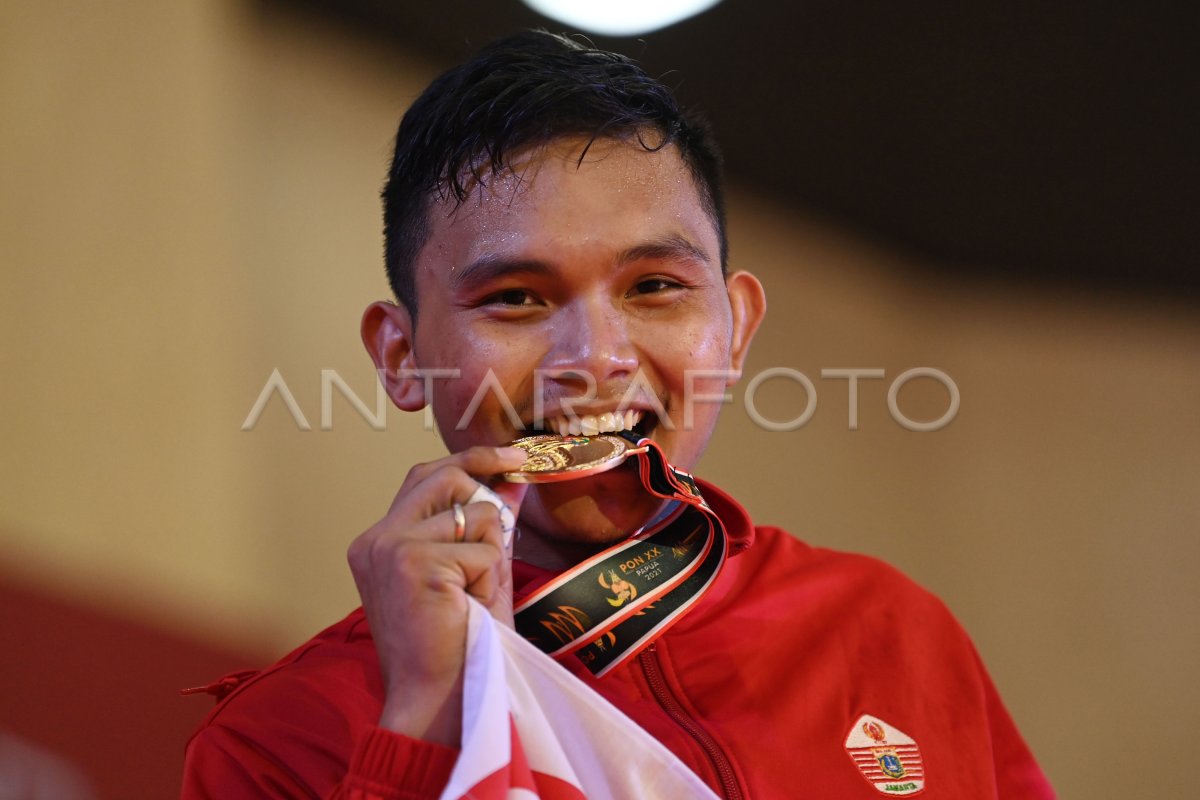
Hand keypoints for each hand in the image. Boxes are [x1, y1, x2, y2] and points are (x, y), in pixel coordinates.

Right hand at [346, 445, 527, 745]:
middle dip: (488, 477)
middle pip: (443, 475)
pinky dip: (490, 579)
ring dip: (490, 557)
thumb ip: (487, 528)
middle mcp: (376, 540)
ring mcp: (390, 548)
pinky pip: (482, 548)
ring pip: (473, 514)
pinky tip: (470, 609)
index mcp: (380, 543)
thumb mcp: (476, 575)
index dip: (469, 461)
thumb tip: (512, 482)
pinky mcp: (412, 563)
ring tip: (474, 598)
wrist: (437, 703)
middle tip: (518, 481)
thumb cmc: (458, 649)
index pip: (424, 478)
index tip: (510, 457)